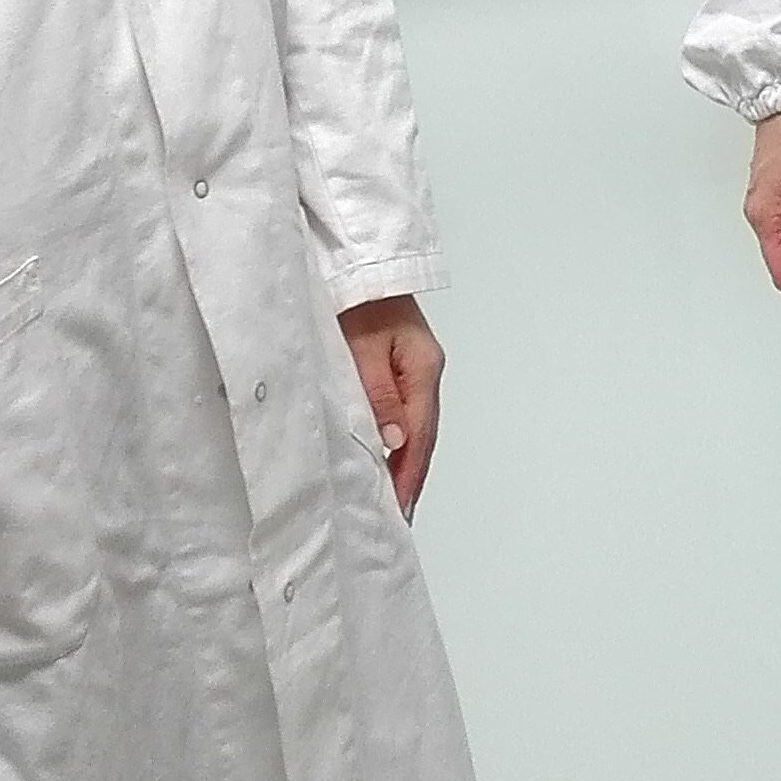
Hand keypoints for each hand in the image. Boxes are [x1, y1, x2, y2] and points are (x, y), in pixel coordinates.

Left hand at [340, 295, 442, 517]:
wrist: (355, 260)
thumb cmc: (355, 297)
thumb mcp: (363, 346)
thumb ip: (378, 394)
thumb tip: (393, 441)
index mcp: (423, 368)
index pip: (419, 436)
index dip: (408, 478)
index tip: (396, 513)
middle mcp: (425, 370)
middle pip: (421, 435)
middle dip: (408, 478)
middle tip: (393, 520)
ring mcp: (414, 367)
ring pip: (412, 425)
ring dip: (401, 461)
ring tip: (387, 499)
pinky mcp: (398, 363)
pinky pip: (401, 410)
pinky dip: (393, 439)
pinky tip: (382, 456)